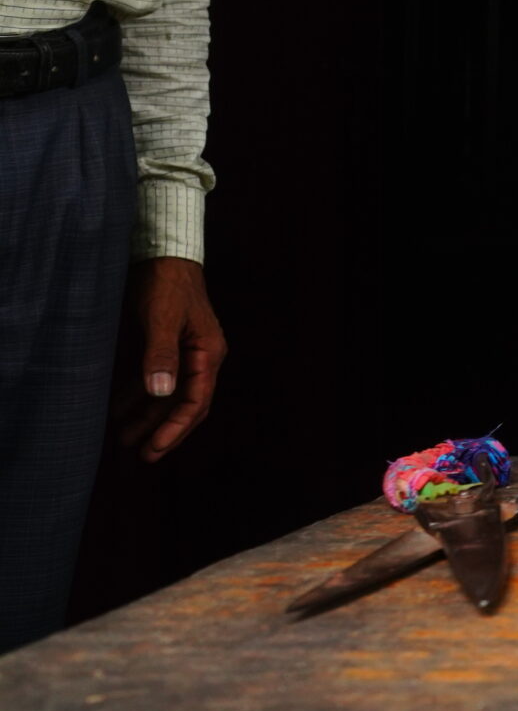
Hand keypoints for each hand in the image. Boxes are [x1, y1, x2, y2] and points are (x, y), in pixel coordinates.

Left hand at [112, 257, 226, 460]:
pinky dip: (138, 397)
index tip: (154, 449)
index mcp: (207, 354)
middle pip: (185, 404)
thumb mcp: (161, 319)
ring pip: (168, 395)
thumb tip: (160, 394)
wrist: (162, 254)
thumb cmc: (166, 284)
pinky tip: (117, 408)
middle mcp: (200, 357)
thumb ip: (160, 356)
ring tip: (123, 438)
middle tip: (142, 456)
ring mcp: (183, 352)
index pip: (196, 402)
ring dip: (147, 417)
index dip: (175, 429)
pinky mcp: (165, 346)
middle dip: (163, 430)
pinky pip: (154, 380)